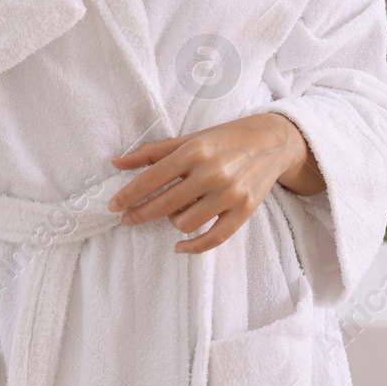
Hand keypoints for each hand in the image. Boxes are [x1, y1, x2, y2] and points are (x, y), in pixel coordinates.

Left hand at [108, 113, 321, 253]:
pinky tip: (179, 246)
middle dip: (139, 214)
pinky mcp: (244, 211)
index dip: (128, 195)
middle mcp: (212, 173)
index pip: (152, 178)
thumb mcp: (190, 138)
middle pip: (164, 204)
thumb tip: (116, 162)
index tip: (113, 206)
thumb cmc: (226, 138)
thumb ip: (152, 152)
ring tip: (174, 211)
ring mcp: (229, 194)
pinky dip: (193, 247)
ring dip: (172, 221)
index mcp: (195, 151)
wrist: (273, 141)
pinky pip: (212, 239)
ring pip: (184, 223)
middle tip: (127, 218)